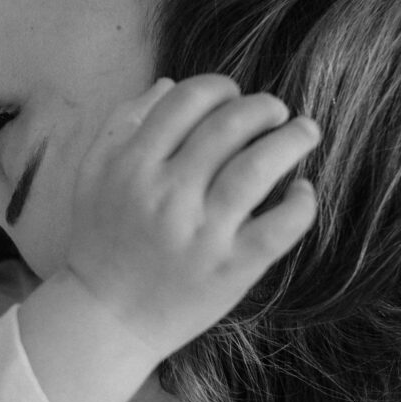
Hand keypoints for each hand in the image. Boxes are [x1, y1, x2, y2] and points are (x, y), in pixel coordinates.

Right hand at [52, 76, 318, 363]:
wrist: (106, 317)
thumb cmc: (102, 239)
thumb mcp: (94, 174)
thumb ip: (124, 124)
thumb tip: (169, 84)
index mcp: (132, 165)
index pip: (187, 100)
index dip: (219, 87)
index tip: (233, 95)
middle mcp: (167, 195)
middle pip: (228, 126)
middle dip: (262, 107)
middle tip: (276, 111)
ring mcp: (201, 233)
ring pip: (258, 168)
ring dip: (291, 140)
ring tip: (306, 132)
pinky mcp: (230, 268)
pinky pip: (279, 227)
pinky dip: (300, 203)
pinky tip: (303, 191)